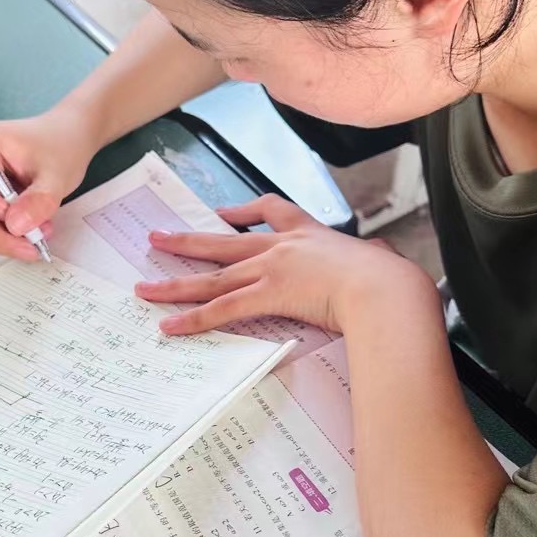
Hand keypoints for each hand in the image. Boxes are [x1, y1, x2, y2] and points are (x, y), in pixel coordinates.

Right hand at [0, 107, 98, 260]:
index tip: (5, 210)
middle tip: (28, 242)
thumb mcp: (56, 172)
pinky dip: (9, 237)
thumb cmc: (59, 144)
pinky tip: (34, 233)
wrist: (69, 142)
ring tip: (38, 237)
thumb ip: (38, 199)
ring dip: (3, 238)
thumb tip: (16, 227)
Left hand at [132, 195, 433, 333]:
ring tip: (143, 288)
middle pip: (222, 243)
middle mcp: (283, 246)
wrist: (385, 288)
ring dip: (174, 284)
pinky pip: (220, 309)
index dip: (240, 212)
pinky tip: (168, 325)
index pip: (270, 210)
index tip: (221, 214)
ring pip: (212, 278)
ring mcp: (271, 269)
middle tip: (156, 239)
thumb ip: (378, 260)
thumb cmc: (389, 279)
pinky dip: (192, 319)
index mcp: (309, 233)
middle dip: (185, 241)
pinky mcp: (267, 295)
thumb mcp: (381, 261)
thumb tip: (393, 266)